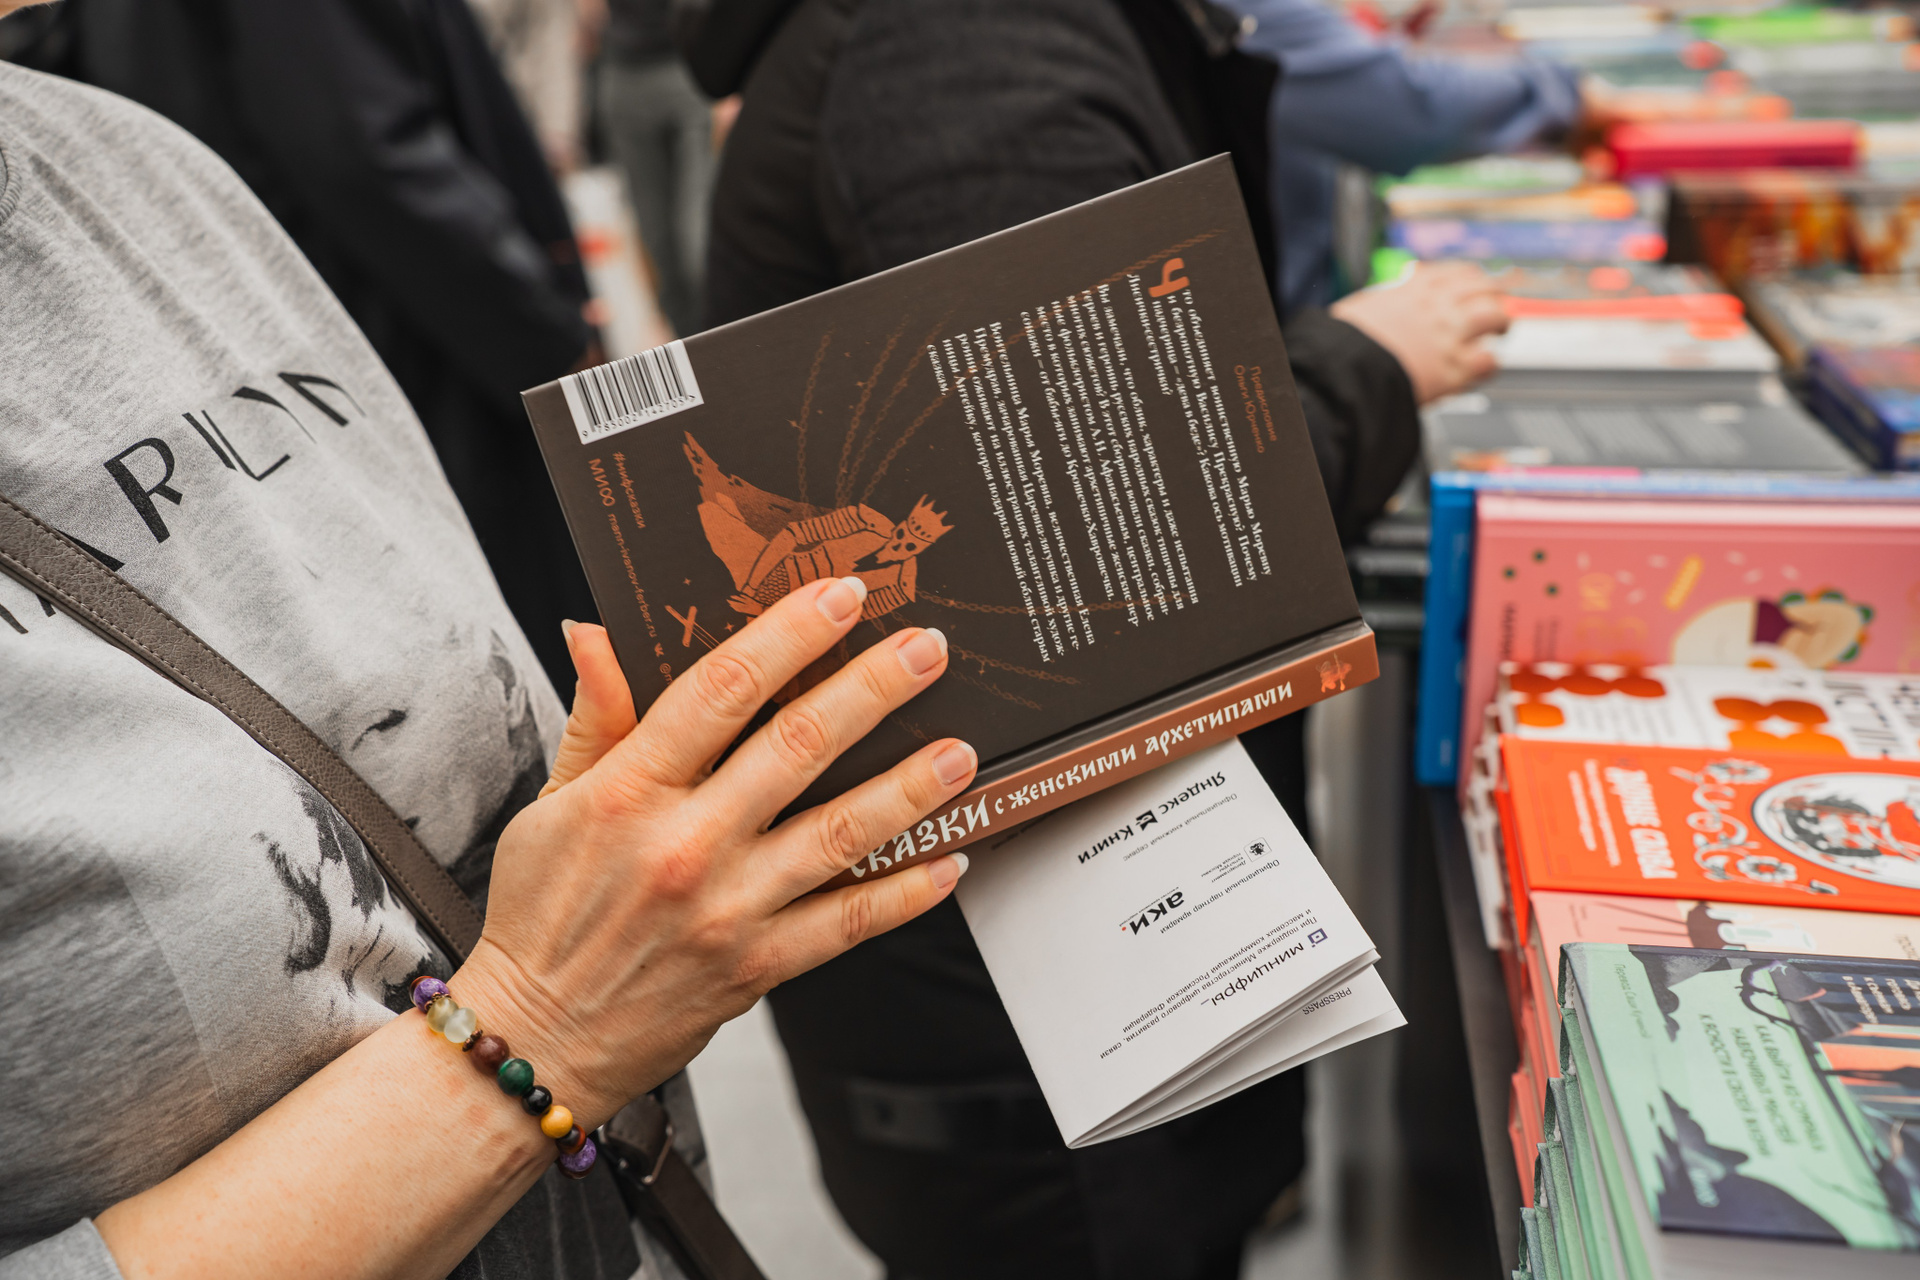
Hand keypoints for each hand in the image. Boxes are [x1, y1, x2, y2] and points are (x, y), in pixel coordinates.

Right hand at [458, 577, 974, 1125]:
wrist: (537, 1041)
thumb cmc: (543, 914)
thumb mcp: (553, 804)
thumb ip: (596, 718)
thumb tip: (597, 630)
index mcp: (628, 791)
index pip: (720, 689)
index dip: (788, 633)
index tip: (840, 595)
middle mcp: (685, 845)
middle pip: (798, 747)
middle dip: (873, 688)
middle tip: (928, 648)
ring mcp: (728, 910)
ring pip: (841, 833)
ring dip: (911, 787)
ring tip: (961, 750)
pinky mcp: (758, 967)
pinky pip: (849, 921)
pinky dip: (907, 892)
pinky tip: (952, 859)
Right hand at [1329, 261, 1509, 403]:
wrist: (1343, 369)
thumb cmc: (1344, 343)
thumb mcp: (1364, 305)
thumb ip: (1390, 296)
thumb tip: (1399, 288)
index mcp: (1414, 288)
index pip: (1458, 272)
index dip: (1473, 279)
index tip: (1478, 284)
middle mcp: (1437, 305)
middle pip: (1484, 287)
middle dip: (1496, 294)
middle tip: (1498, 305)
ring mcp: (1449, 334)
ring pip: (1495, 315)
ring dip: (1502, 322)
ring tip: (1501, 331)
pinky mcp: (1454, 367)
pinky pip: (1489, 360)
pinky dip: (1490, 363)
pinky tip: (1483, 367)